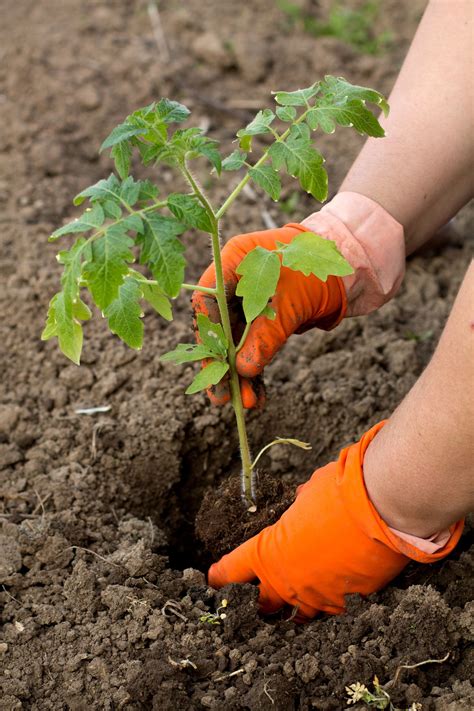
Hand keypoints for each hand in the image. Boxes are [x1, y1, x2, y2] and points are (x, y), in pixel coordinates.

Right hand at [192, 223, 345, 407]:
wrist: (350, 266)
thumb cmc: (318, 270)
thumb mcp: (290, 303)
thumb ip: (265, 335)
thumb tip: (242, 370)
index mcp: (233, 262)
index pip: (207, 301)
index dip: (209, 335)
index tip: (215, 365)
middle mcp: (235, 282)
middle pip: (219, 327)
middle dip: (223, 364)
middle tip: (222, 396)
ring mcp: (249, 302)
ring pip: (236, 342)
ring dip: (241, 374)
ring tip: (247, 403)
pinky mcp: (265, 319)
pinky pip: (254, 347)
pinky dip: (256, 369)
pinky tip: (258, 395)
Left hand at [208, 423, 462, 621]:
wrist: (382, 509)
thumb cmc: (340, 493)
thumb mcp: (310, 492)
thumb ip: (300, 506)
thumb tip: (303, 502)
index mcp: (270, 552)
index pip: (235, 567)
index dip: (222, 574)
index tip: (214, 579)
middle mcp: (290, 582)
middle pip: (266, 604)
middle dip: (265, 602)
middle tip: (265, 599)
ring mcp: (320, 598)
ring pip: (302, 616)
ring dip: (299, 609)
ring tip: (300, 608)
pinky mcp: (350, 604)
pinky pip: (335, 610)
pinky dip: (334, 604)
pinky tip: (339, 596)